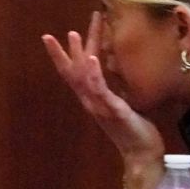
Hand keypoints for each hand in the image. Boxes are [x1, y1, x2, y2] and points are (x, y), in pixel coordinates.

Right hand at [41, 11, 165, 166]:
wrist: (142, 154)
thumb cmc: (136, 130)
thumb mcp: (125, 104)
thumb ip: (117, 89)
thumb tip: (119, 71)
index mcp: (93, 99)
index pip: (77, 73)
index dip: (70, 54)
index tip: (66, 34)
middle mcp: (91, 102)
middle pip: (71, 74)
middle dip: (59, 54)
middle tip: (47, 36)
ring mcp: (99, 106)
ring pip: (82, 78)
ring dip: (76, 55)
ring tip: (72, 35)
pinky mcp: (112, 109)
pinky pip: (100, 89)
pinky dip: (93, 72)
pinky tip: (91, 58)